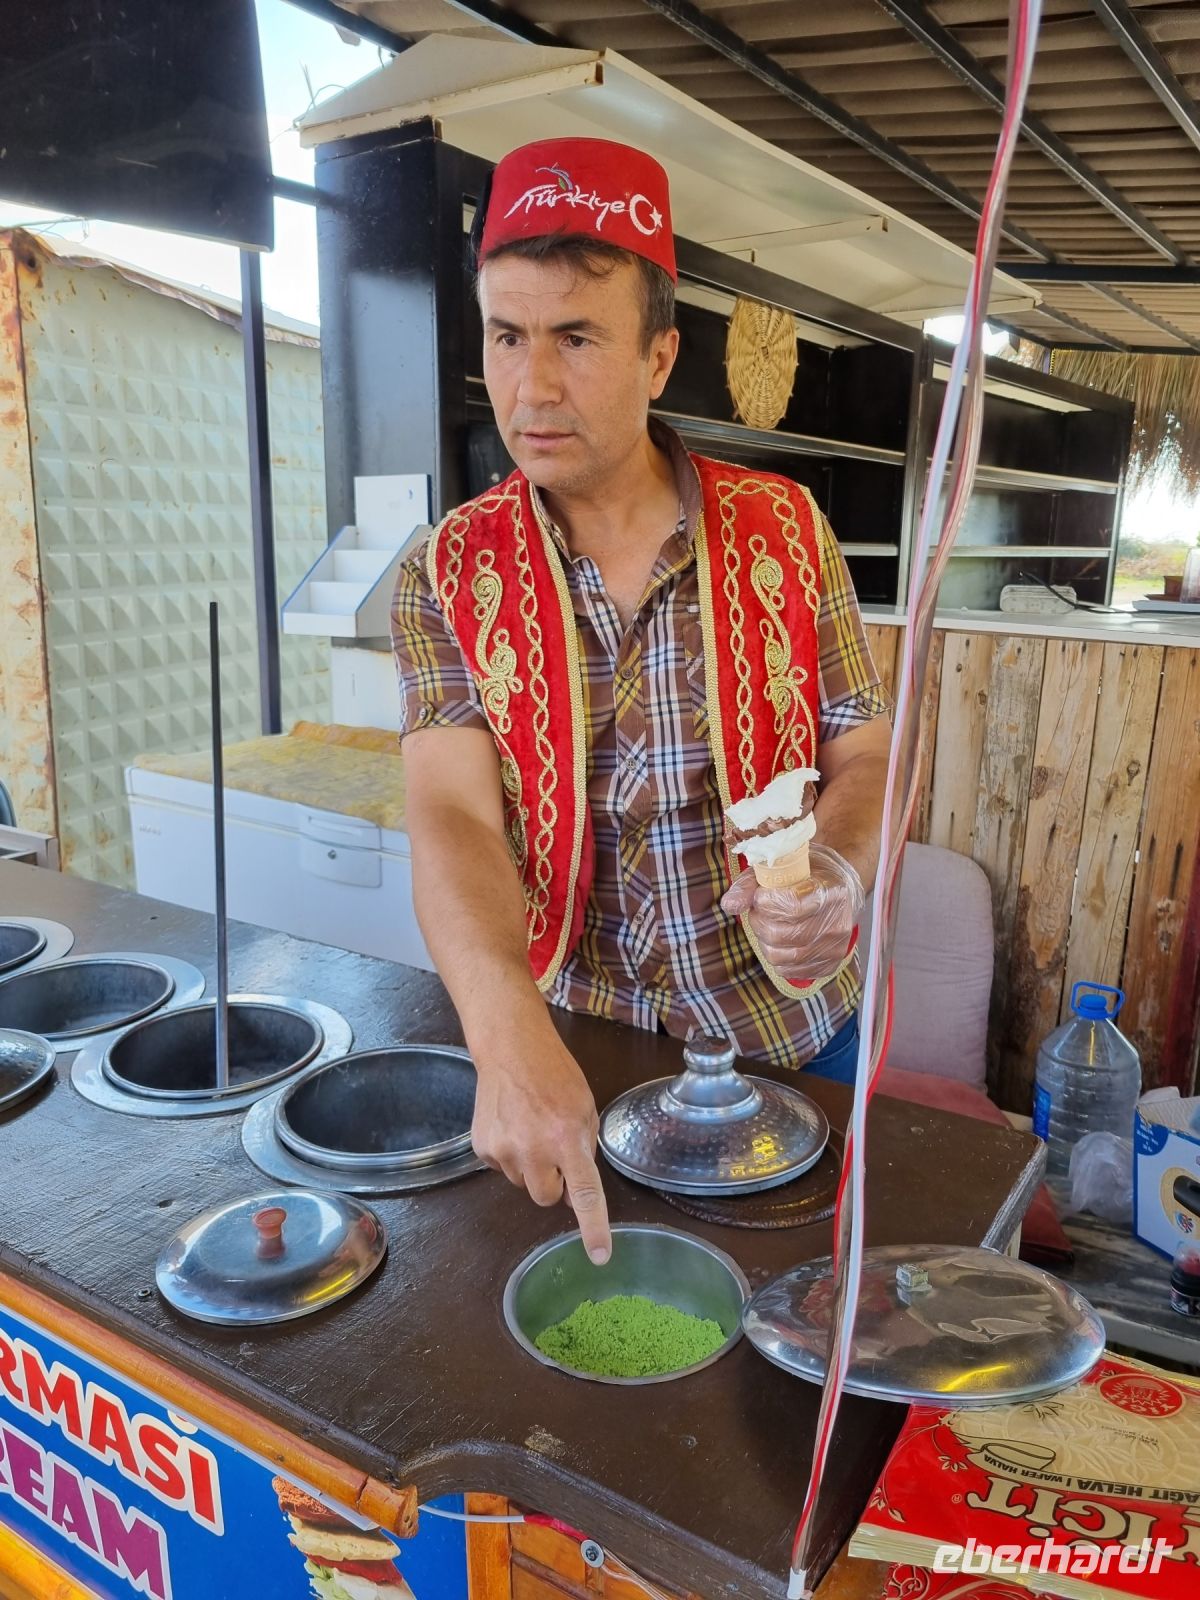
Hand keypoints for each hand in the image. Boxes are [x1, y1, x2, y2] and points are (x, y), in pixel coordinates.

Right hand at [471, 1034, 611, 1263]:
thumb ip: (584, 1149)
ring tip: (530, 1129)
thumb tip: (575, 1191)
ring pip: (524, 1184)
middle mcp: (535, 1150)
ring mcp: (504, 1151)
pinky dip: (510, 1154)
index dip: (593, 1227)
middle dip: (554, 1182)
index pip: (585, 1193)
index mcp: (568, 1139)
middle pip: (547, 1198)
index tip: (599, 1255)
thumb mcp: (585, 1108)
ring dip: (531, 1166)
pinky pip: (502, 1168)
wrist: (510, 1051)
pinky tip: (511, 1125)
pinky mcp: (482, 1149)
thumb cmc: (555, 1075)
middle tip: (554, 1151)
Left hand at [720, 842, 864, 984]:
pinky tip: (780, 940)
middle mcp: (836, 922)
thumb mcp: (781, 867)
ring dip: (764, 940)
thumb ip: (751, 884)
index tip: (761, 895)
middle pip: (780, 934)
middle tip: (759, 911)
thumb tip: (729, 905)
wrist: (843, 887)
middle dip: (759, 921)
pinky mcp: (829, 964)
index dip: (765, 902)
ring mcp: (834, 947)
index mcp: (829, 892)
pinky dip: (776, 957)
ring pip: (780, 956)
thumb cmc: (809, 874)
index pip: (789, 906)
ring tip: (768, 924)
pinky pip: (788, 970)